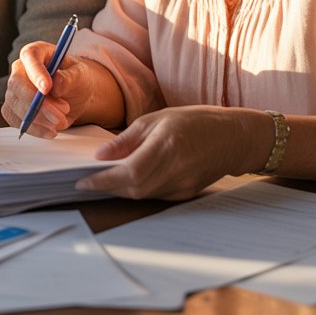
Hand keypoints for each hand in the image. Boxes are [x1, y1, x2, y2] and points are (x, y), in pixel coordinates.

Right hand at [1, 42, 112, 138]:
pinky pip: (16, 120)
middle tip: (61, 114)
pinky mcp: (13, 109)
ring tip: (61, 122)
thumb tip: (57, 83)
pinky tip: (50, 131)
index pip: (29, 56)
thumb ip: (70, 77)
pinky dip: (33, 128)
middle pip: (17, 84)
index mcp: (37, 52)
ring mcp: (14, 90)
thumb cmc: (75, 79)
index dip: (36, 72)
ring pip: (15, 104)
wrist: (74, 96)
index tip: (47, 88)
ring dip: (38, 118)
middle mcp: (21, 69)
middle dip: (38, 103)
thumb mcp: (80, 74)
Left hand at [75, 106, 269, 200]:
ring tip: (106, 178)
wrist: (234, 138)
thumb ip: (127, 140)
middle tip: (88, 180)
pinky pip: (155, 195)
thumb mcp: (157, 119)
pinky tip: (130, 179)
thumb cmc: (196, 121)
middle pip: (133, 190)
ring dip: (121, 190)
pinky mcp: (186, 193)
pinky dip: (139, 189)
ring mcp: (183, 185)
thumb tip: (100, 155)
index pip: (128, 173)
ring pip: (142, 196)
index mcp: (166, 147)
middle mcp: (175, 171)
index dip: (102, 181)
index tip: (82, 181)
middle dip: (107, 187)